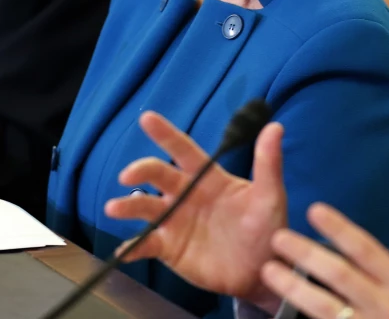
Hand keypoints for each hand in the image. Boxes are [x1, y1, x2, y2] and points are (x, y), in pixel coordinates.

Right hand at [104, 111, 288, 311]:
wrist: (262, 271)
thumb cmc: (267, 228)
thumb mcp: (270, 196)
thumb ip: (268, 163)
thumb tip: (275, 127)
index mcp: (208, 178)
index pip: (184, 150)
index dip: (166, 133)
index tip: (147, 118)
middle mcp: (187, 195)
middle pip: (158, 175)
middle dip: (141, 170)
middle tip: (128, 175)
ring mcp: (176, 222)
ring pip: (145, 208)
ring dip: (127, 207)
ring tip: (113, 208)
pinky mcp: (170, 248)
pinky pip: (146, 244)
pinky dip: (132, 247)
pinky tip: (123, 251)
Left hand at [261, 199, 388, 318]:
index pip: (367, 251)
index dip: (340, 229)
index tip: (315, 210)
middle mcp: (385, 307)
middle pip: (340, 277)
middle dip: (307, 256)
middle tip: (278, 238)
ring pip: (324, 308)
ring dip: (294, 289)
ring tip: (269, 271)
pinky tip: (283, 308)